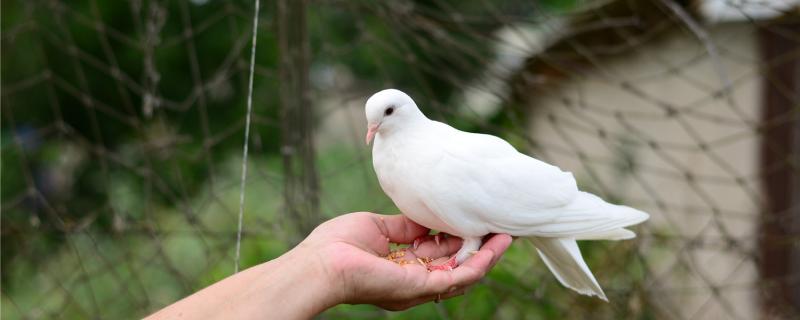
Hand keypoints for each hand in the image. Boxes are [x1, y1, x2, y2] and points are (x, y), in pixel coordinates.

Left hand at [296, 212, 511, 310]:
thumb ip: (405, 226)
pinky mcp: (421, 287)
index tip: (474, 219)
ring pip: (464, 273)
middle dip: (480, 247)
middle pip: (456, 265)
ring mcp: (419, 287)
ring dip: (488, 256)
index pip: (439, 253)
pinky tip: (495, 246)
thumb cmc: (338, 245)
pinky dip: (480, 263)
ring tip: (507, 236)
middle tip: (501, 227)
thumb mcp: (378, 227)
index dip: (459, 237)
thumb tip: (427, 219)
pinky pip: (459, 277)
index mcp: (403, 266)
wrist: (321, 264)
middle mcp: (414, 281)